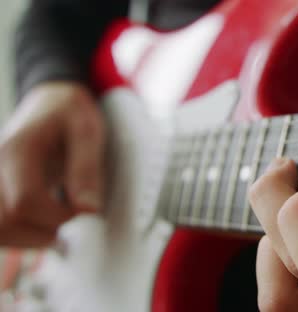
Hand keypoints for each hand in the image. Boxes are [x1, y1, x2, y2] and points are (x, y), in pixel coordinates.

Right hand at [0, 81, 104, 246]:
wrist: (51, 101)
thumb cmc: (70, 113)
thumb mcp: (88, 131)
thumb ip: (86, 169)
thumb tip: (87, 210)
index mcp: (18, 150)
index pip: (24, 202)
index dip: (57, 218)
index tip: (82, 215)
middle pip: (3, 223)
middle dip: (40, 235)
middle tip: (69, 226)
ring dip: (27, 240)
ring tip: (57, 228)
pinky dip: (17, 236)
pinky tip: (41, 227)